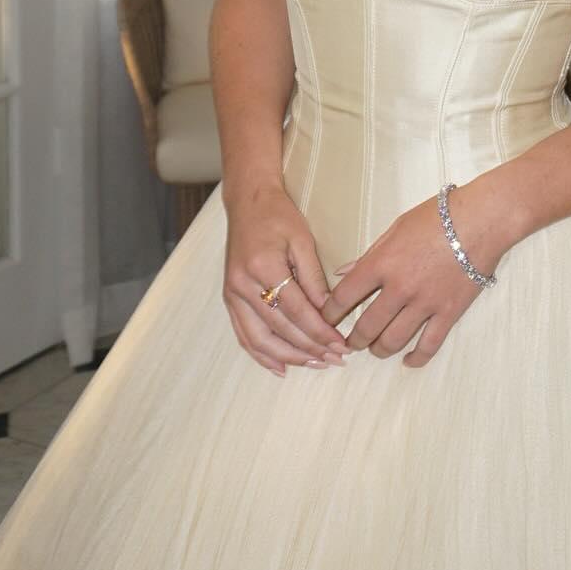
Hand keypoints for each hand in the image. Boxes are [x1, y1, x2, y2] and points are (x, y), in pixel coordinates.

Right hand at [222, 183, 350, 376]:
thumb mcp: (303, 241)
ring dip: (288, 357)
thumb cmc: (279, 216)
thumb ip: (314, 279)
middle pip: (279, 329)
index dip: (320, 331)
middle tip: (335, 358)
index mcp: (263, 267)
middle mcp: (243, 285)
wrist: (247, 203)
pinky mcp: (229, 299)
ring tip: (315, 364)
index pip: (296, 310)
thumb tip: (329, 313)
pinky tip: (281, 366)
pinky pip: (244, 334)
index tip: (341, 344)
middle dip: (309, 348)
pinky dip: (262, 354)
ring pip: (259, 339)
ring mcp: (232, 295)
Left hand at [319, 181, 513, 368]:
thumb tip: (343, 272)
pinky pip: (428, 346)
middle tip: (349, 342)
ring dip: (378, 350)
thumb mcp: (396, 227)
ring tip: (375, 349)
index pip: (343, 297)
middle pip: (365, 327)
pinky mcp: (448, 313)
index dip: (328, 313)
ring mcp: (424, 304)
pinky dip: (415, 358)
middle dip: (353, 339)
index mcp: (381, 263)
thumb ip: (369, 254)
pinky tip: (408, 360)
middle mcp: (399, 288)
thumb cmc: (438, 216)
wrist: (482, 219)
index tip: (325, 320)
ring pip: (392, 341)